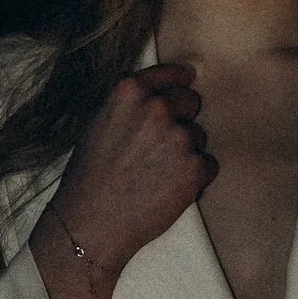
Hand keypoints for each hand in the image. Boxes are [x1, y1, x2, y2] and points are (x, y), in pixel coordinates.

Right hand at [51, 63, 217, 276]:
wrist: (91, 223)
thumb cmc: (89, 179)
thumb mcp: (99, 125)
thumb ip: (131, 107)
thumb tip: (159, 99)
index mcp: (129, 92)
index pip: (170, 74)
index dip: (180, 80)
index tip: (188, 80)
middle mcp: (157, 108)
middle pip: (191, 101)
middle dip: (183, 119)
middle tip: (162, 147)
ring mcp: (179, 137)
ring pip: (199, 136)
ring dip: (186, 153)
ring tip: (156, 176)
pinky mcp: (196, 167)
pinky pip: (208, 165)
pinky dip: (196, 179)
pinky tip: (168, 190)